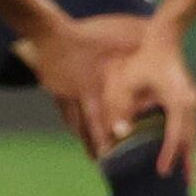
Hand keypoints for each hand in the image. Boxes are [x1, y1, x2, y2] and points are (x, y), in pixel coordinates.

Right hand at [13, 10, 145, 161]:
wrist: (48, 35)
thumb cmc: (80, 38)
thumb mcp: (108, 42)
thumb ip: (127, 45)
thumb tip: (147, 40)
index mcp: (89, 88)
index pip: (96, 119)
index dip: (101, 139)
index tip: (106, 155)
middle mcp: (75, 96)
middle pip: (82, 127)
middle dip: (89, 145)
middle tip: (97, 161)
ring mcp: (61, 93)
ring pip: (71, 120)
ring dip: (80, 135)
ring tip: (87, 147)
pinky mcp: (52, 88)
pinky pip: (62, 109)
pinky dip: (69, 120)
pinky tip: (73, 125)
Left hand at [96, 23, 195, 176]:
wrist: (164, 39)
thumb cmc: (142, 60)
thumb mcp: (126, 82)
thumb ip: (120, 108)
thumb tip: (118, 134)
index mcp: (177, 101)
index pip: (174, 134)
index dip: (168, 154)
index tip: (162, 171)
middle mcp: (189, 103)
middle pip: (191, 139)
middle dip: (188, 161)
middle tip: (186, 185)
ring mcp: (192, 102)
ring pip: (193, 134)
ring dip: (190, 154)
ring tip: (188, 177)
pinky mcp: (189, 101)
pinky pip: (190, 126)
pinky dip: (187, 141)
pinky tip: (182, 153)